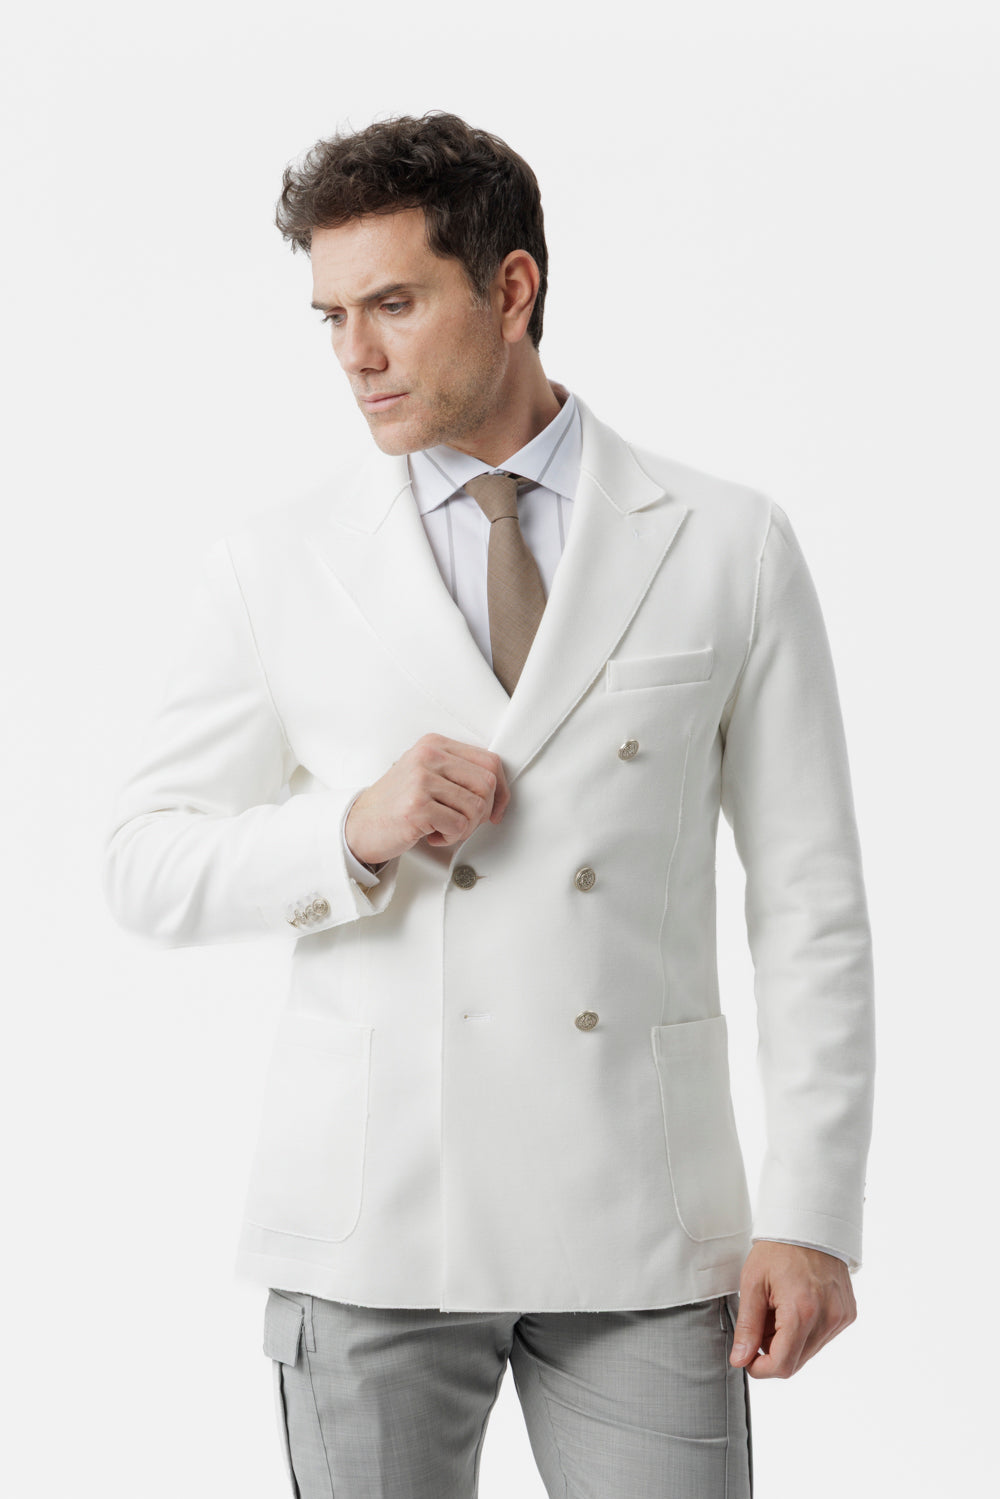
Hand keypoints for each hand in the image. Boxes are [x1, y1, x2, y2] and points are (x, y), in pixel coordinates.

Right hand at [345, 733, 510, 866]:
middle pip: (487, 784)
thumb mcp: (427, 775)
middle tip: (462, 823)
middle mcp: (428, 756)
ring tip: (442, 829)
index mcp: (434, 744)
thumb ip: (458, 774)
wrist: (358, 826)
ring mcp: (421, 779)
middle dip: (482, 812)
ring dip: (464, 828)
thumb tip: (499, 791)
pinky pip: (459, 826)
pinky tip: (431, 834)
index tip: (496, 810)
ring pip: (476, 807)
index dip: (501, 790)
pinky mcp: (417, 805)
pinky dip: (450, 838)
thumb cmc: (396, 804)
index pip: (489, 761)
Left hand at [729, 1242, 856, 1378]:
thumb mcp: (753, 1284)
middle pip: (796, 1361)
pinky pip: (823, 1337)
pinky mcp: (848, 1313)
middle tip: (762, 1320)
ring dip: (789, 1340)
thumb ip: (747, 1326)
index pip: (783, 1365)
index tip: (746, 1357)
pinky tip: (797, 1305)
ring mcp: (841, 1317)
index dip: (760, 1369)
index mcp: (802, 1311)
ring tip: (779, 1308)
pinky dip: (806, 1330)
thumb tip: (740, 1359)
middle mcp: (828, 1318)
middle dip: (773, 1350)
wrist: (809, 1223)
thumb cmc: (778, 1249)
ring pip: (809, 1351)